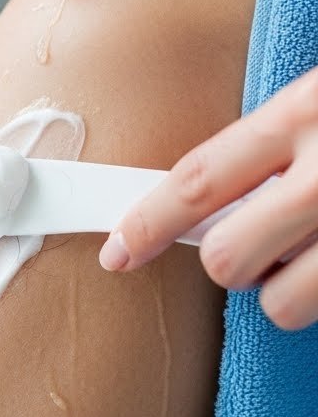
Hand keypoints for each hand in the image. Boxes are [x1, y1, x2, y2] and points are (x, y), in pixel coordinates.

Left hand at [98, 69, 317, 331]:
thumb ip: (281, 132)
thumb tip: (219, 187)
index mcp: (303, 113)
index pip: (198, 178)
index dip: (148, 222)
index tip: (117, 251)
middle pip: (225, 257)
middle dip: (230, 264)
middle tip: (263, 244)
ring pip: (280, 303)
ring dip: (286, 290)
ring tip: (313, 253)